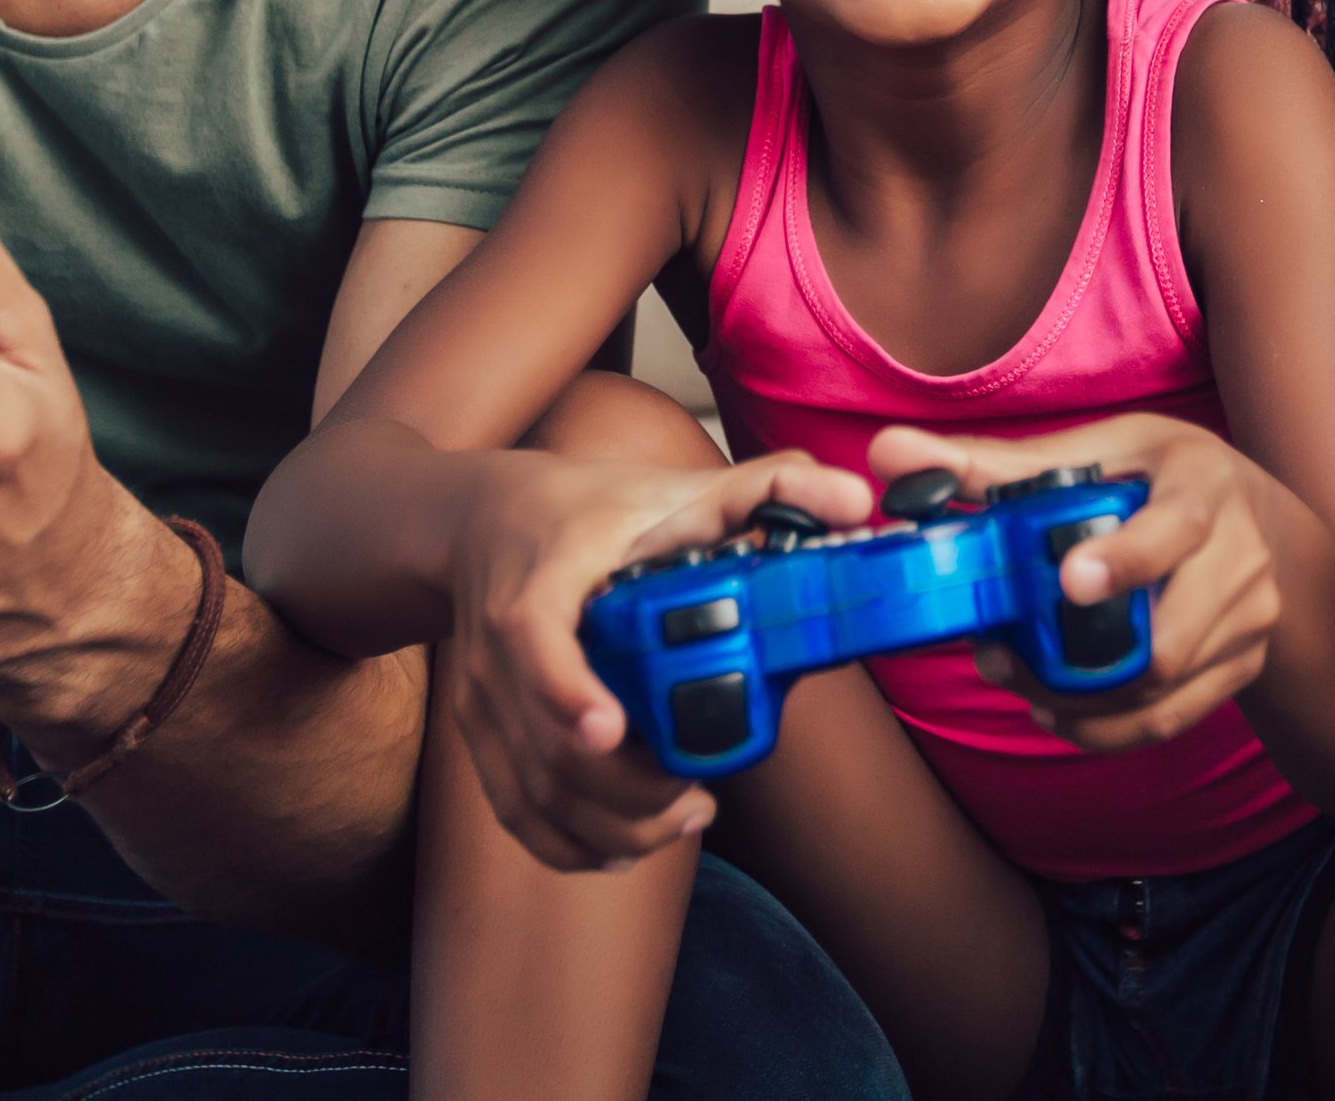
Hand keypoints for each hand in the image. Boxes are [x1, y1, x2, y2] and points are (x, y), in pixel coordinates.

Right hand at [444, 445, 875, 872]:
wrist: (478, 525)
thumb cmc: (577, 509)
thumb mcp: (664, 488)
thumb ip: (760, 491)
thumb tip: (856, 499)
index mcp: (538, 583)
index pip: (533, 639)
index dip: (566, 690)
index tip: (612, 729)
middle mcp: (498, 653)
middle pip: (547, 747)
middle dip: (626, 792)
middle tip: (699, 798)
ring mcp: (483, 702)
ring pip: (534, 794)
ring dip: (611, 826)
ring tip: (686, 817)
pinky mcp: (484, 736)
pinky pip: (516, 812)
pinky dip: (569, 844)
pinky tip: (627, 847)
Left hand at [865, 416, 1281, 754]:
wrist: (1260, 522)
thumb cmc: (1161, 474)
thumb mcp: (1097, 448)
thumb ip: (994, 461)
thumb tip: (888, 453)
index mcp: (1203, 486)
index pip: (1175, 527)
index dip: (1125, 561)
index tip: (1068, 582)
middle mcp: (1240, 557)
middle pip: (1167, 639)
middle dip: (1074, 663)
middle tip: (995, 655)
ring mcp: (1249, 620)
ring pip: (1160, 691)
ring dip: (1079, 699)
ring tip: (1015, 678)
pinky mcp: (1242, 667)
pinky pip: (1169, 720)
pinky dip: (1107, 727)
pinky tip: (1057, 708)